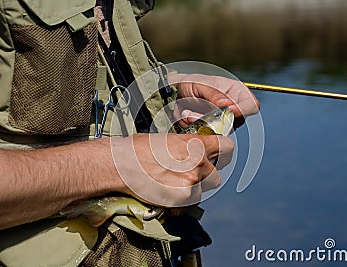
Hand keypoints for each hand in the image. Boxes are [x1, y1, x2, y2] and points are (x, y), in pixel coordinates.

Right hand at [111, 133, 233, 206]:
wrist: (119, 165)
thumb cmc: (138, 149)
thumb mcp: (169, 139)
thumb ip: (189, 146)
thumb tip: (199, 150)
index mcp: (195, 144)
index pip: (226, 147)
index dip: (222, 151)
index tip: (217, 154)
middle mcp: (197, 164)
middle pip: (216, 173)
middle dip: (204, 173)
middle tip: (188, 171)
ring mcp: (191, 183)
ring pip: (204, 189)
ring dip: (194, 187)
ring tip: (174, 182)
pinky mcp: (182, 200)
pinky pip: (191, 203)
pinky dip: (182, 201)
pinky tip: (168, 192)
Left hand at [169, 73, 259, 127]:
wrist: (175, 92)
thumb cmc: (192, 83)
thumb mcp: (201, 84)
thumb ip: (214, 94)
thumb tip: (227, 105)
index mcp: (237, 92)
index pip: (252, 106)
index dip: (241, 111)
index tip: (225, 110)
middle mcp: (234, 108)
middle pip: (235, 122)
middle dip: (213, 119)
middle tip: (191, 114)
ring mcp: (224, 121)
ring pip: (219, 131)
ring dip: (200, 123)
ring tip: (185, 113)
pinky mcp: (212, 131)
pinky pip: (207, 135)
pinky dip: (194, 127)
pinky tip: (185, 117)